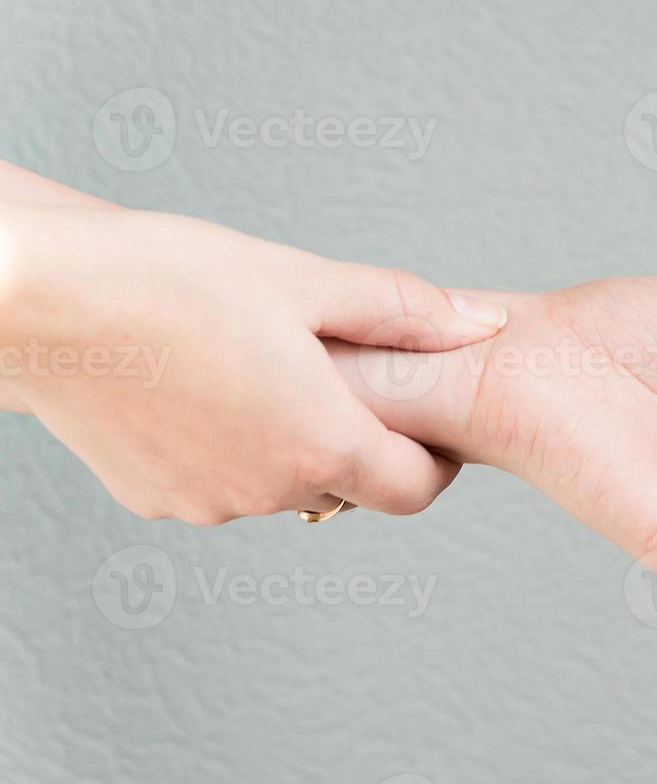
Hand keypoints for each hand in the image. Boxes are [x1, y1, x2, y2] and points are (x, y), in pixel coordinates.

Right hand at [0, 200, 509, 523]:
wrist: (41, 301)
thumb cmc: (170, 280)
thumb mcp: (306, 282)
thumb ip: (406, 312)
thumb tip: (485, 326)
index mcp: (321, 444)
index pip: (414, 489)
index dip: (430, 456)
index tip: (422, 418)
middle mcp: (268, 492)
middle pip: (349, 484)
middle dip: (357, 438)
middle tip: (335, 371)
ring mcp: (207, 504)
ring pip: (283, 485)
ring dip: (291, 443)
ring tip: (260, 368)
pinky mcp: (154, 500)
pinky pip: (221, 485)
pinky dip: (232, 450)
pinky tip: (205, 388)